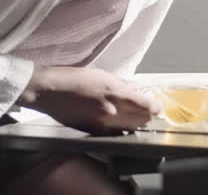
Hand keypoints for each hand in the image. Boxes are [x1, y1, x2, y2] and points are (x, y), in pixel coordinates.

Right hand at [19, 65, 158, 133]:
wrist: (49, 91)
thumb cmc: (73, 78)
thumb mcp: (101, 74)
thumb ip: (121, 83)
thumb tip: (136, 88)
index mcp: (113, 91)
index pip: (144, 104)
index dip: (154, 107)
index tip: (157, 107)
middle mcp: (111, 109)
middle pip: (140, 119)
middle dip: (146, 116)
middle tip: (149, 113)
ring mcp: (102, 122)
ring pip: (129, 128)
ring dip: (135, 124)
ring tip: (137, 119)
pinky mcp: (93, 131)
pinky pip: (114, 133)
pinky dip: (120, 129)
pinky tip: (119, 124)